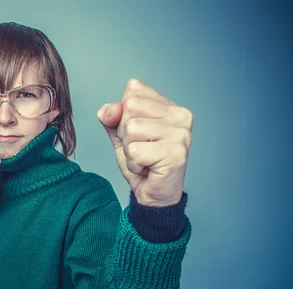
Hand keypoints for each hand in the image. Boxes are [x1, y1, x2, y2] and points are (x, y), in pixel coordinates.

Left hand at [97, 78, 192, 206]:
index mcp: (169, 105)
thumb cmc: (141, 162)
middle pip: (130, 108)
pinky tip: (147, 168)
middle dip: (125, 133)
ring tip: (144, 159)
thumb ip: (111, 117)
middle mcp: (180, 116)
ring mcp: (181, 134)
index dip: (124, 114)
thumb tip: (111, 109)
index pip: (133, 90)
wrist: (153, 195)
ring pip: (131, 129)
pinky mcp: (175, 154)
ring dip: (130, 150)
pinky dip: (134, 164)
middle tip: (141, 149)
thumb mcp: (120, 134)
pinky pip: (135, 151)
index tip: (138, 133)